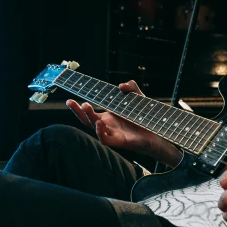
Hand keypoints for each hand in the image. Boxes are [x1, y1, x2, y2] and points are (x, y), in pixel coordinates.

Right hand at [66, 80, 181, 165]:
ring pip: (95, 128)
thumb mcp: (138, 99)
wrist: (157, 133)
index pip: (89, 112)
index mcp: (108, 117)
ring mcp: (112, 134)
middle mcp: (107, 126)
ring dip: (89, 118)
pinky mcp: (119, 141)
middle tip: (71, 102)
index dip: (79, 107)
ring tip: (86, 106)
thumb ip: (131, 89)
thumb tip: (122, 84)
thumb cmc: (144, 118)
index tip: (69, 99)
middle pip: (87, 120)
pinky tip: (99, 123)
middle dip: (78, 111)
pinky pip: (105, 139)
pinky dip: (100, 132)